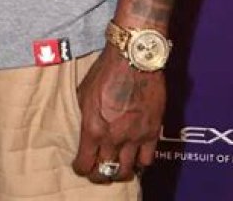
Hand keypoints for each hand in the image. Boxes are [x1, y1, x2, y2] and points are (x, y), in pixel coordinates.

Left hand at [72, 45, 164, 182]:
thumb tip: (88, 130)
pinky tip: (135, 157)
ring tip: (116, 167)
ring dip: (120, 172)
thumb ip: (86, 116)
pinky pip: (147, 160)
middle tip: (97, 171)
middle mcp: (113, 138)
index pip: (85, 163)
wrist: (133, 58)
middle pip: (105, 172)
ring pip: (127, 171)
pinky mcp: (152, 132)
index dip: (80, 168)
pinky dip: (140, 162)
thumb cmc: (106, 70)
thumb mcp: (84, 93)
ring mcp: (135, 137)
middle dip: (99, 175)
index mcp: (93, 127)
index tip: (80, 166)